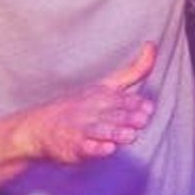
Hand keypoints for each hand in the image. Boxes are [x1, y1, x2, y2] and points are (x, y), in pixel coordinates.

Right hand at [11, 43, 156, 163]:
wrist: (42, 126)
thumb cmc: (83, 106)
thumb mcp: (108, 85)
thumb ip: (134, 70)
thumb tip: (152, 45)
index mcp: (105, 95)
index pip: (123, 99)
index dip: (135, 104)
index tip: (147, 107)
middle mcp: (95, 111)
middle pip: (114, 114)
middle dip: (129, 117)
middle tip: (142, 119)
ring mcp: (84, 129)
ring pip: (102, 131)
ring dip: (116, 132)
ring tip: (130, 136)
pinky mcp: (74, 146)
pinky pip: (86, 147)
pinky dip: (96, 148)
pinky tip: (107, 149)